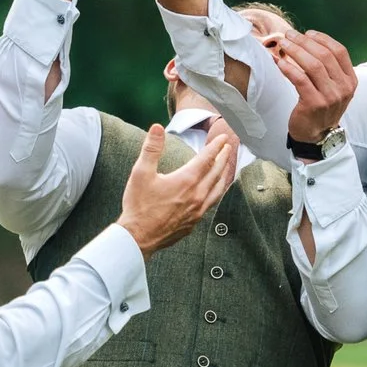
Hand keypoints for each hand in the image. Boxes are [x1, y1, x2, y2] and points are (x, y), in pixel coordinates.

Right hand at [119, 119, 239, 253]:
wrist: (138, 237)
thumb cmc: (139, 206)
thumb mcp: (141, 173)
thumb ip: (151, 149)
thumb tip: (157, 128)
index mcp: (186, 180)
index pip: (207, 158)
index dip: (215, 147)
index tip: (222, 139)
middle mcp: (197, 195)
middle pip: (216, 173)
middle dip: (223, 158)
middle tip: (228, 148)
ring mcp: (197, 211)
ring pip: (217, 190)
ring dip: (223, 176)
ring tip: (226, 168)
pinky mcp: (194, 222)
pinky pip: (211, 204)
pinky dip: (216, 193)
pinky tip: (213, 193)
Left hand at [276, 30, 358, 142]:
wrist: (316, 136)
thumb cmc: (321, 107)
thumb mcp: (333, 88)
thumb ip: (327, 68)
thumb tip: (306, 40)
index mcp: (350, 80)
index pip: (340, 51)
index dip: (323, 39)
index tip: (307, 32)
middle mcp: (343, 88)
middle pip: (325, 56)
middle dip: (305, 41)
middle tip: (289, 35)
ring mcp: (330, 97)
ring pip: (313, 65)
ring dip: (295, 51)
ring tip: (283, 44)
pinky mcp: (314, 104)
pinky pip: (300, 79)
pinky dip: (288, 68)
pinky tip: (279, 62)